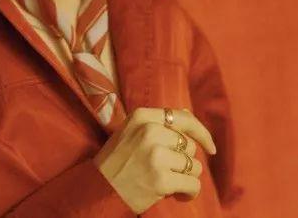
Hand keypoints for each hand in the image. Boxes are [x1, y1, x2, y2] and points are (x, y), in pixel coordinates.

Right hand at [93, 107, 216, 214]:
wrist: (99, 188)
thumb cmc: (117, 159)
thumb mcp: (131, 131)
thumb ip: (157, 122)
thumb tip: (186, 113)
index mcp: (141, 116)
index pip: (183, 118)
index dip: (201, 132)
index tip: (211, 146)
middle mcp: (149, 131)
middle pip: (189, 145)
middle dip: (183, 161)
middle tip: (166, 170)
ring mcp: (155, 155)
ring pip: (194, 166)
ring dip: (186, 177)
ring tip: (168, 182)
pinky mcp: (161, 179)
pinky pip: (193, 184)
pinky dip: (189, 192)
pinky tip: (177, 195)